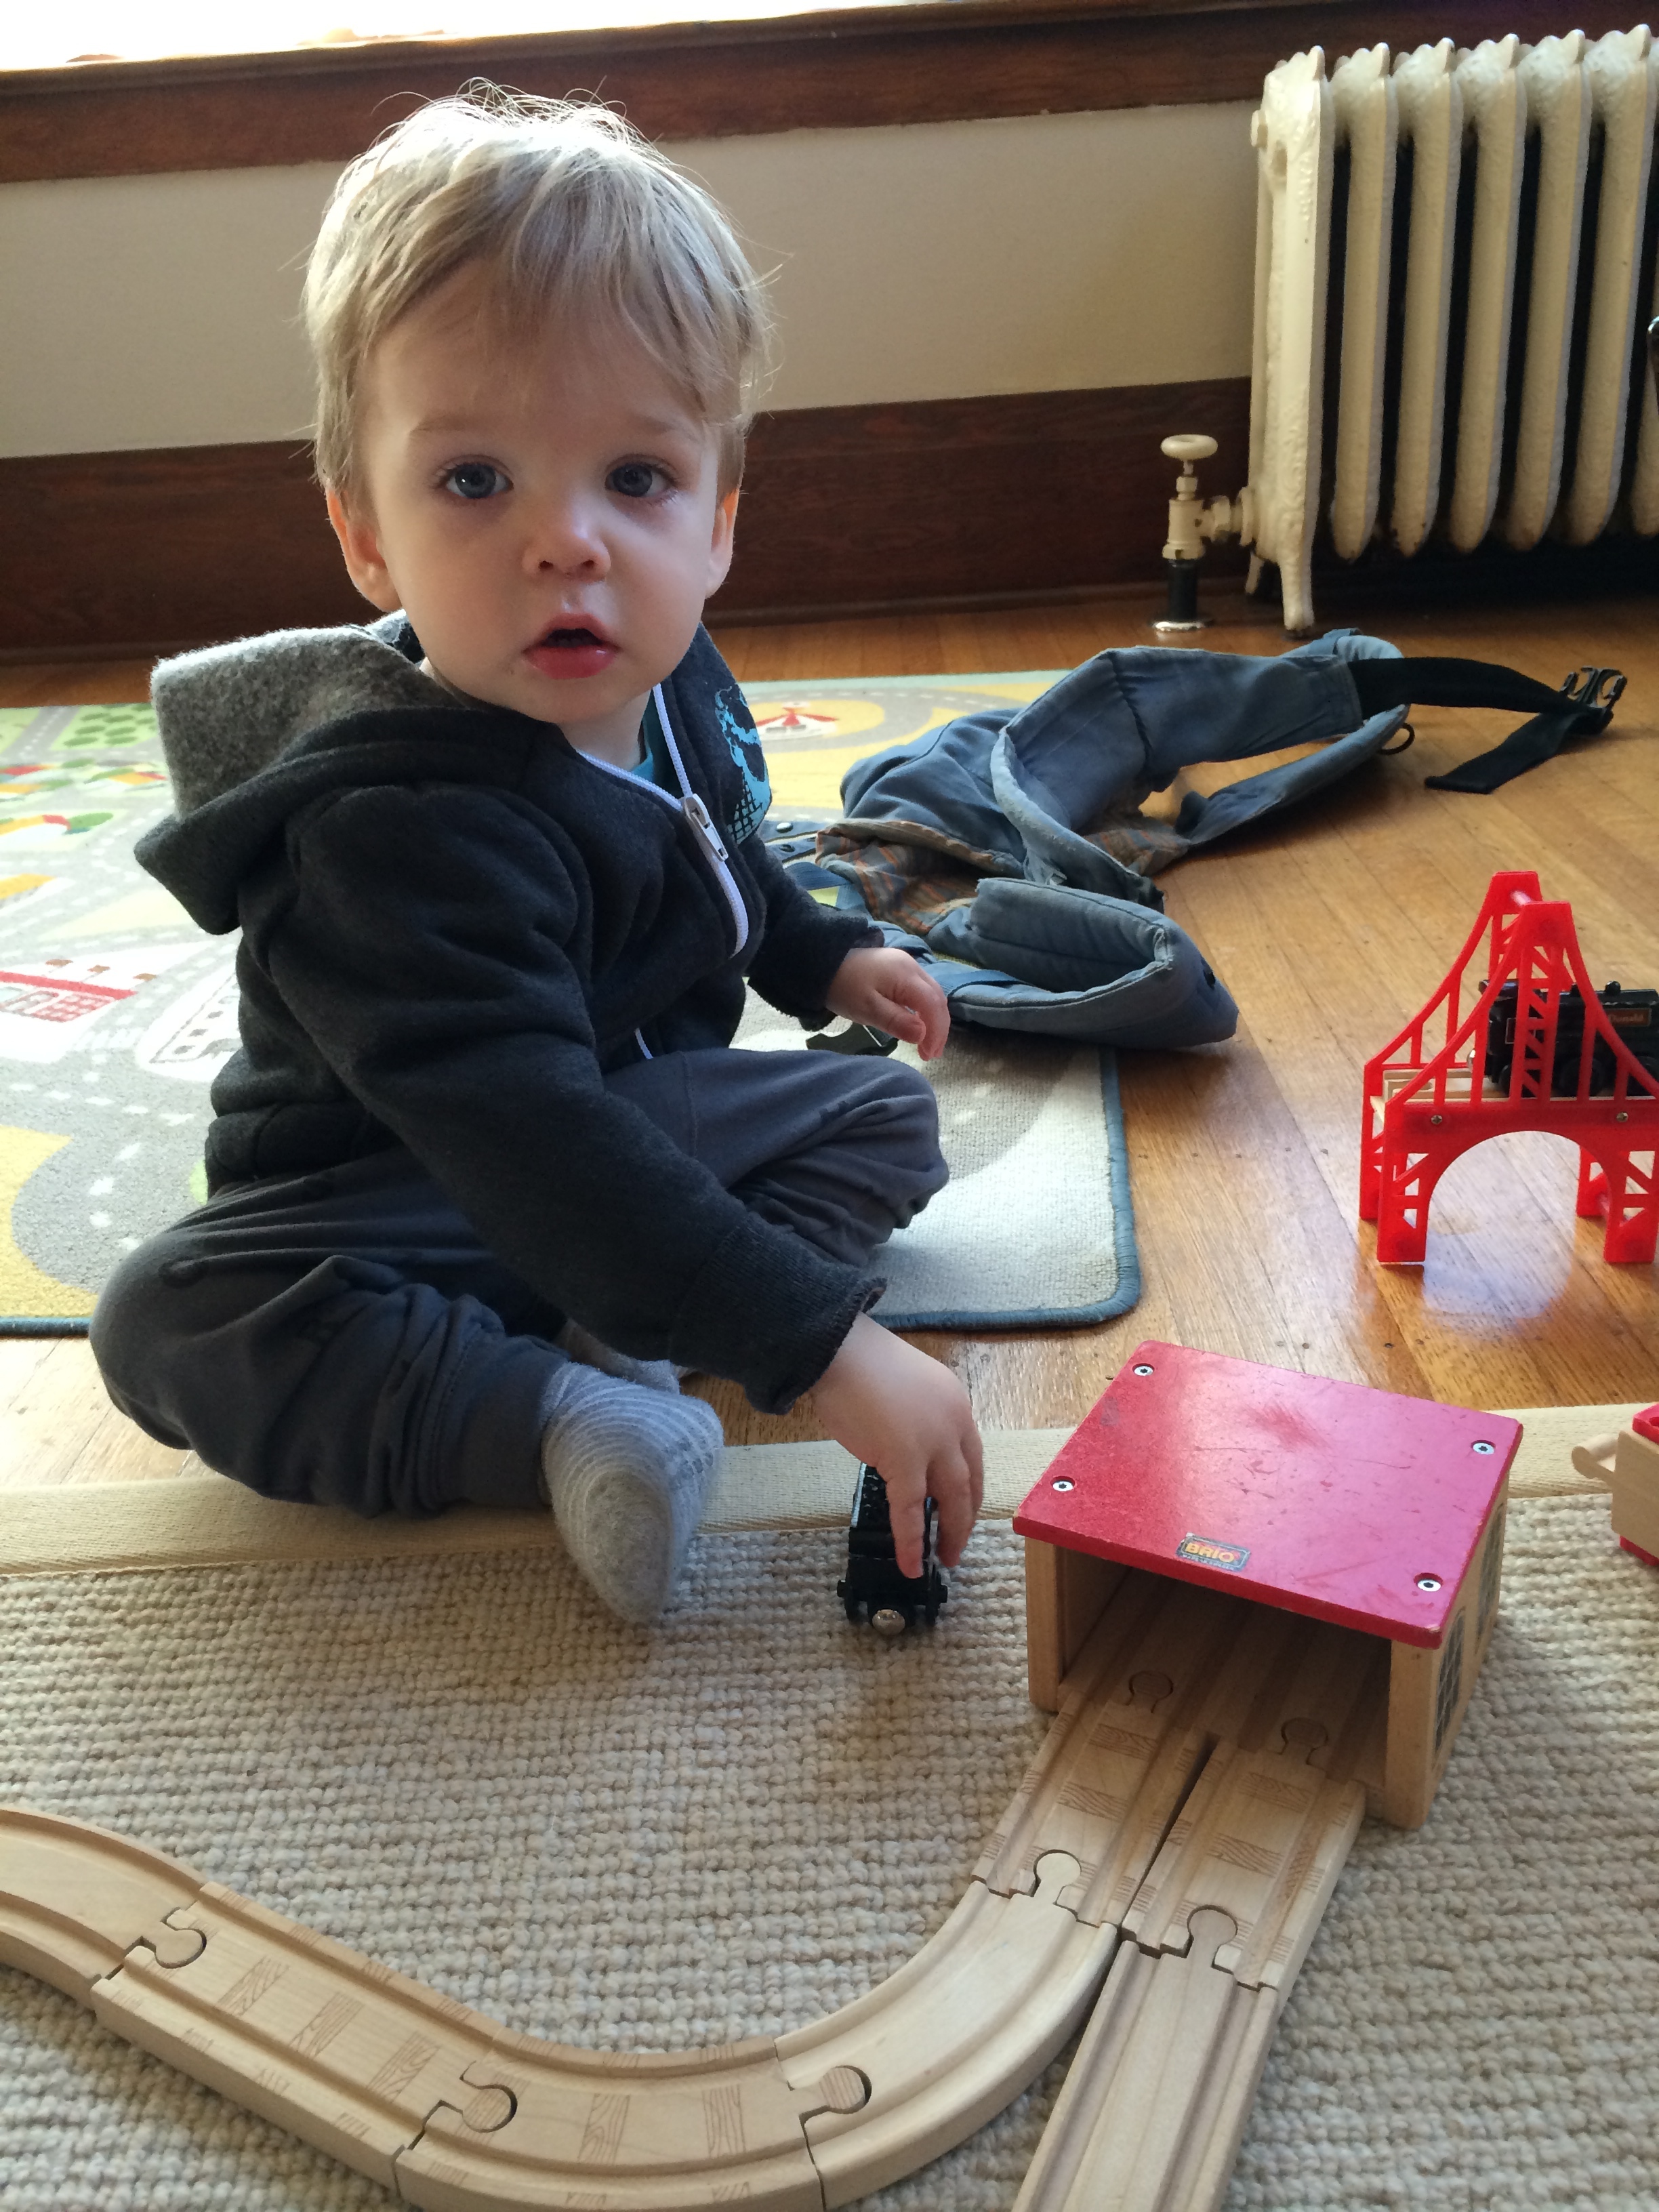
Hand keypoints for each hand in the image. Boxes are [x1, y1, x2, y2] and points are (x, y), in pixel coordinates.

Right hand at [810, 1313, 982, 1575]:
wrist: (839, 1351)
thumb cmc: (859, 1364)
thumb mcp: (905, 1389)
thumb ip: (915, 1420)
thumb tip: (901, 1451)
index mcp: (955, 1404)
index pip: (971, 1456)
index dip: (967, 1489)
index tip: (960, 1511)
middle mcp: (954, 1424)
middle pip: (969, 1482)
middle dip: (964, 1518)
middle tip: (956, 1544)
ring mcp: (933, 1443)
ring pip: (952, 1500)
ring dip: (950, 1534)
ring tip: (943, 1559)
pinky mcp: (906, 1459)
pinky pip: (912, 1510)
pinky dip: (912, 1540)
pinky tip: (911, 1563)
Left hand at [824, 947, 949, 1061]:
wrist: (822, 963)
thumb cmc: (844, 987)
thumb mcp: (867, 1009)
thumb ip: (896, 1021)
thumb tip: (922, 1035)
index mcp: (906, 975)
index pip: (932, 1005)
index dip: (936, 1031)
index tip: (928, 1055)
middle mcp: (912, 967)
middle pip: (937, 999)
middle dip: (938, 1028)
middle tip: (930, 1054)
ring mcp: (907, 966)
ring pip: (931, 994)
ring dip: (933, 1020)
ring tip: (926, 1044)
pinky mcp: (899, 969)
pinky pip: (920, 991)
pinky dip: (924, 1010)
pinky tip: (917, 1024)